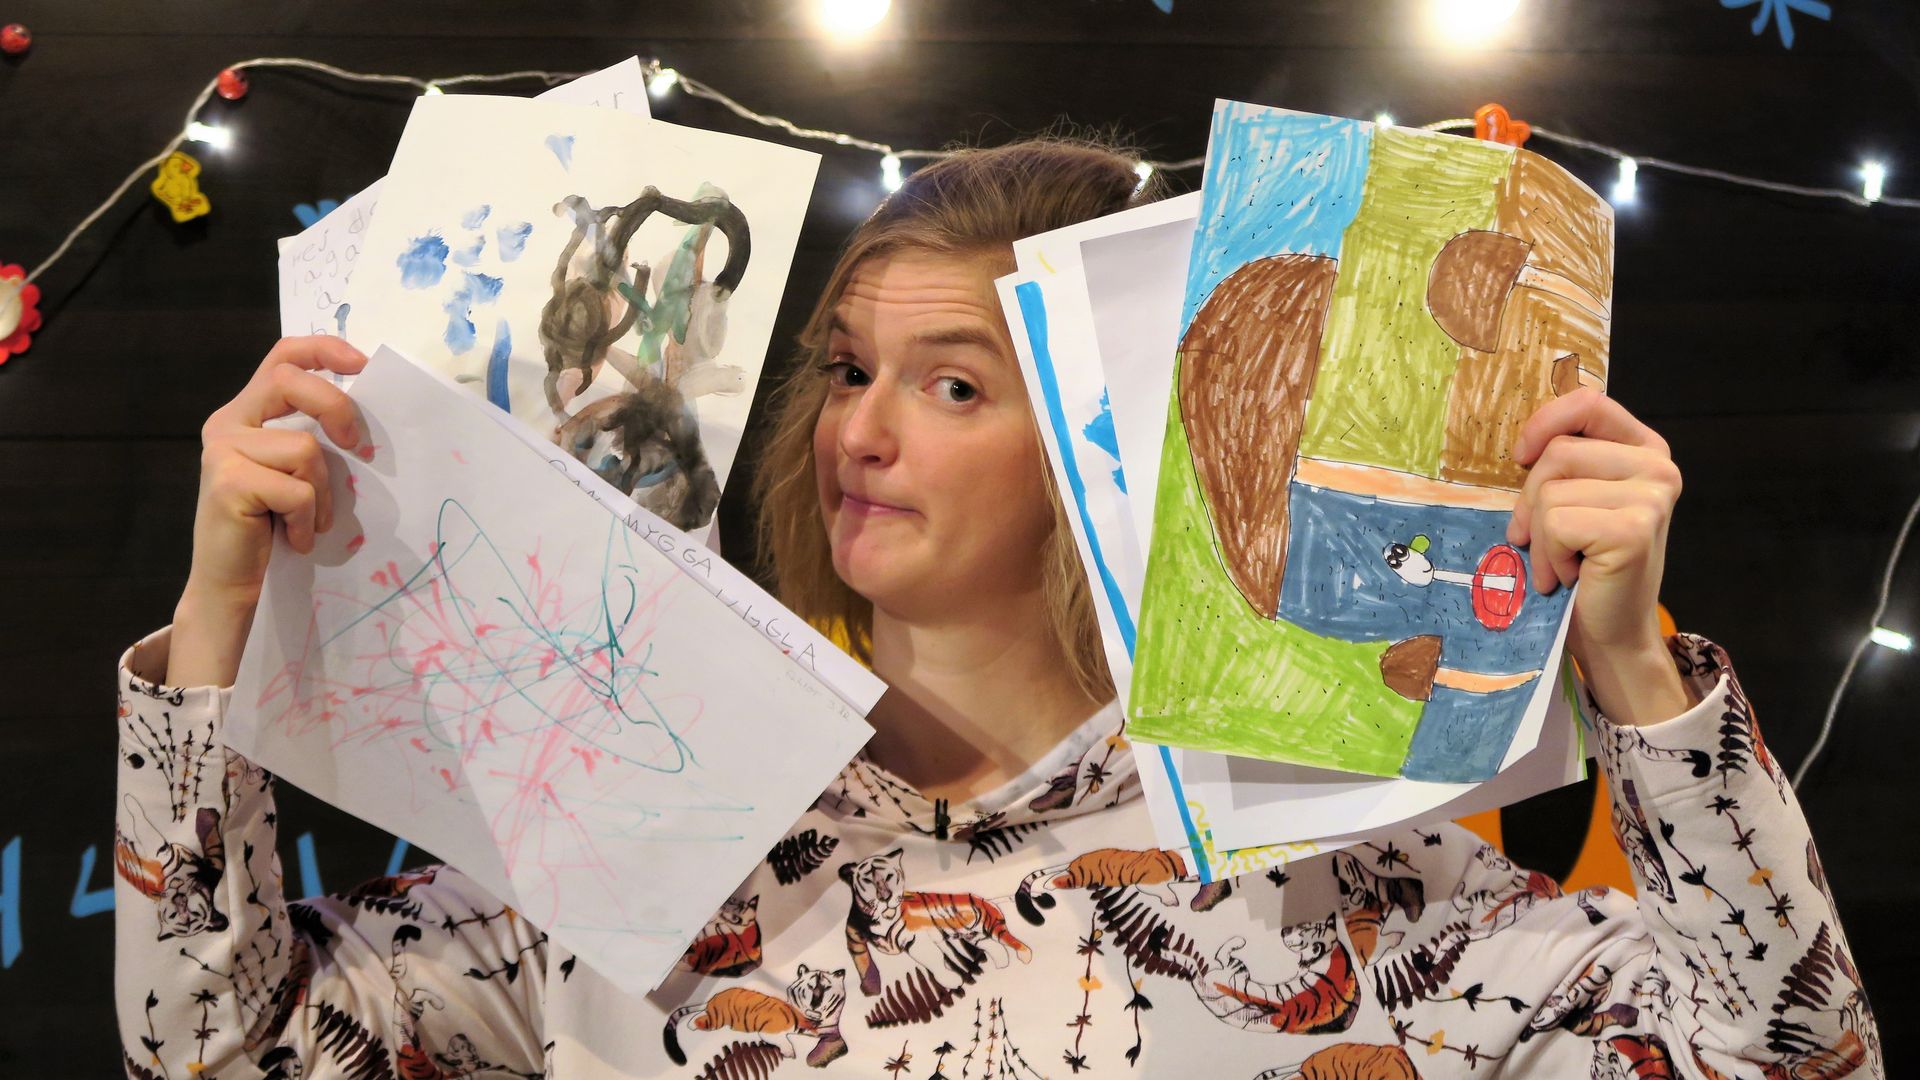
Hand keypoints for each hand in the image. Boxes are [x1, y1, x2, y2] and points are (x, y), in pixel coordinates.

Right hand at [167, 337, 366, 686]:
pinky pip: (297, 491)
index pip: (282, 355)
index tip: (362, 363)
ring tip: (306, 520)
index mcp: (245, 412)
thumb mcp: (295, 472)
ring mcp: (222, 450)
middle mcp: (227, 422)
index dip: (323, 349)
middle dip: (336, 407)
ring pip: (305, 449)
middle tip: (358, 446)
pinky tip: (293, 537)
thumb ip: (311, 435)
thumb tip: (364, 418)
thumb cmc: (272, 528)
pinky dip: (306, 518)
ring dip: (321, 493)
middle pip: (291, 381)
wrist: (232, 584)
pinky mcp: (228, 482)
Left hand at [1506, 388, 1691, 725]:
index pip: (1588, 403)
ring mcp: (1652, 496)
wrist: (1610, 634)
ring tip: (1564, 562)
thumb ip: (1562, 465)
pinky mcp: (1634, 528)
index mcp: (1644, 450)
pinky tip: (1572, 575)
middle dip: (1532, 502)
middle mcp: (1658, 466)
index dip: (1545, 423)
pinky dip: (1549, 555)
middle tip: (1545, 543)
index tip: (1521, 456)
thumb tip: (1520, 444)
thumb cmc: (1584, 568)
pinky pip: (1556, 522)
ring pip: (1551, 489)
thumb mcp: (1574, 503)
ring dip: (1541, 536)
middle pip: (1557, 452)